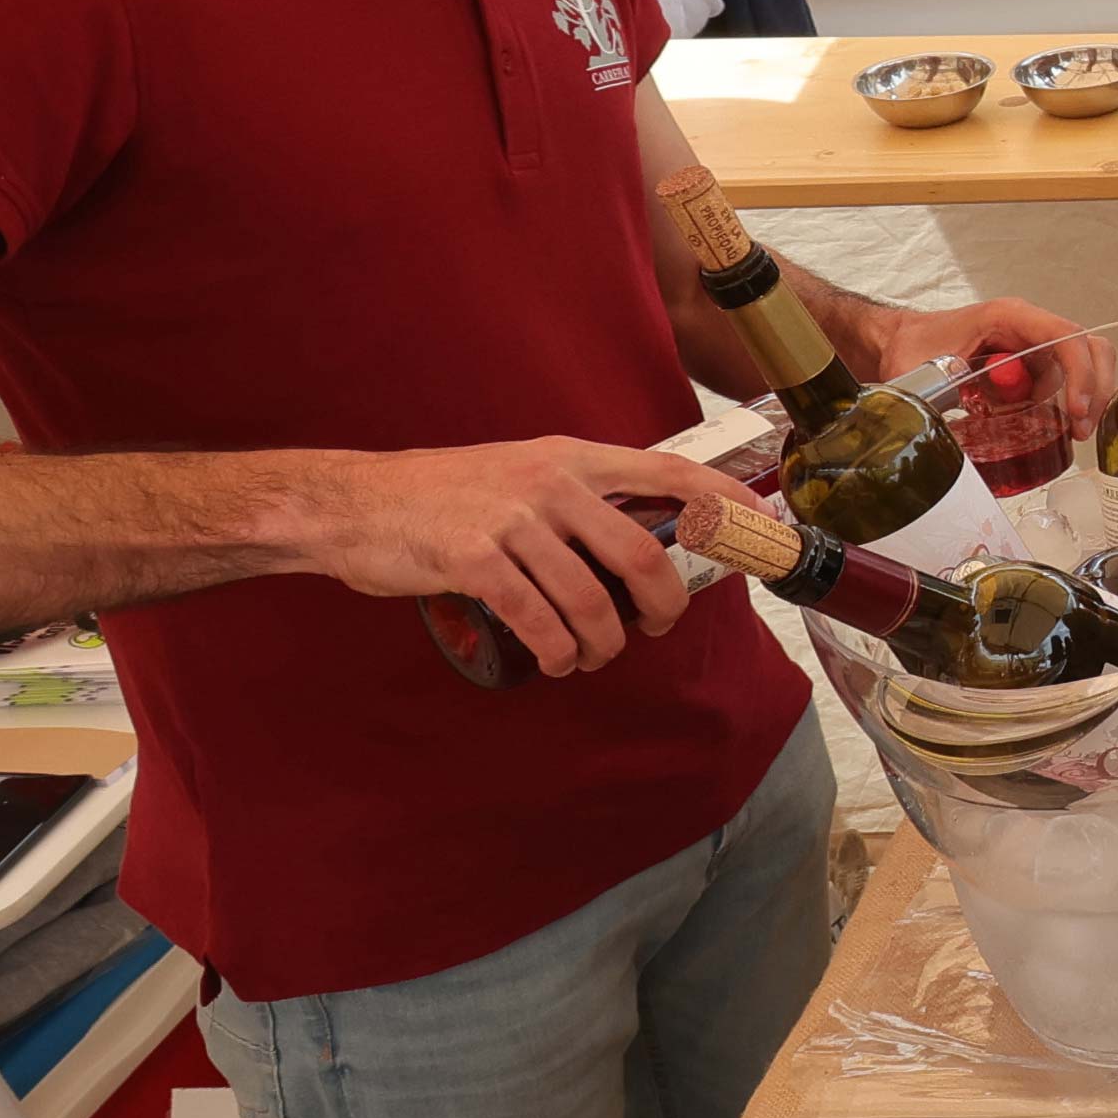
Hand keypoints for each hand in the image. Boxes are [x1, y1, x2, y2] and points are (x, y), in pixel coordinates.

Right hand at [301, 437, 745, 678]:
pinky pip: (538, 618)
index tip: (763, 531)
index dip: (723, 504)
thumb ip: (580, 497)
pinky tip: (552, 660)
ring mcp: (511, 517)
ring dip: (600, 643)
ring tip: (587, 656)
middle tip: (653, 629)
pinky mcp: (473, 557)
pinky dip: (555, 650)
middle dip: (661, 604)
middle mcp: (551, 480)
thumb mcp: (522, 473)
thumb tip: (646, 538)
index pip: (671, 471)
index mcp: (572, 456)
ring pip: (590, 598)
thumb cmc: (444, 496)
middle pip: (643, 552)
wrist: (354, 503)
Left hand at [855, 296, 1114, 444]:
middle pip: (1088, 347)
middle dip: (1096, 388)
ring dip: (1088, 398)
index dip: (1079, 372)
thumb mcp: (918, 372)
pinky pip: (1065, 380)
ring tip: (1073, 432)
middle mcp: (1028, 328)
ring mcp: (1033, 347)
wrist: (900, 341)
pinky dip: (1072, 403)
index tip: (1076, 409)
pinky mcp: (1031, 367)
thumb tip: (944, 441)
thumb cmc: (911, 345)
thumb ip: (931, 399)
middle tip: (1081, 428)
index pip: (1064, 336)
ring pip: (1084, 363)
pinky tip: (1059, 426)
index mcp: (1008, 318)